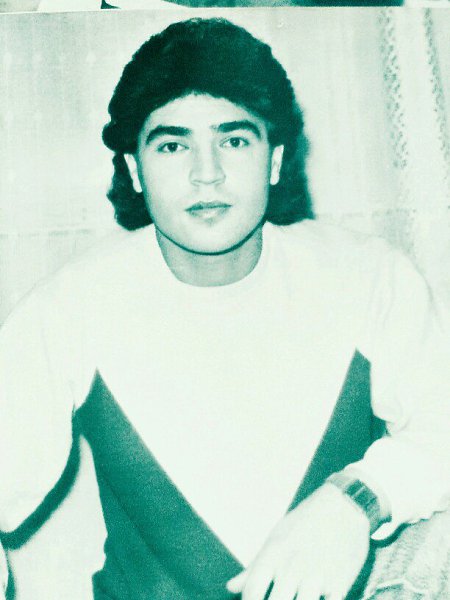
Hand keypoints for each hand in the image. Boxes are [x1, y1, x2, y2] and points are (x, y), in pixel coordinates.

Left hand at [226, 483, 369, 599]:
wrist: (344, 504)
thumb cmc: (306, 520)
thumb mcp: (276, 536)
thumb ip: (254, 566)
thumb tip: (231, 587)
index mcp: (274, 554)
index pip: (252, 591)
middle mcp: (293, 565)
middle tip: (278, 599)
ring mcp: (317, 575)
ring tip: (297, 599)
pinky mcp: (340, 582)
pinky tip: (318, 598)